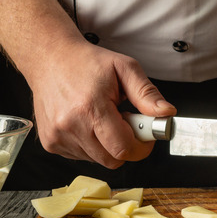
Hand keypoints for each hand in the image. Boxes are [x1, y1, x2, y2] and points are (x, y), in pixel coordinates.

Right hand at [27, 39, 175, 167]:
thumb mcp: (125, 68)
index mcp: (91, 108)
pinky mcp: (50, 143)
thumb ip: (147, 94)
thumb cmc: (87, 62)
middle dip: (126, 145)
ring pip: (97, 159)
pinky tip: (87, 122)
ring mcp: (57, 137)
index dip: (141, 147)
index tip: (146, 134)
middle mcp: (71, 126)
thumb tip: (166, 114)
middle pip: (112, 160)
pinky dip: (90, 144)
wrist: (49, 58)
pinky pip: (81, 156)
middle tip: (123, 121)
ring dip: (107, 144)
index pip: (124, 149)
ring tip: (103, 117)